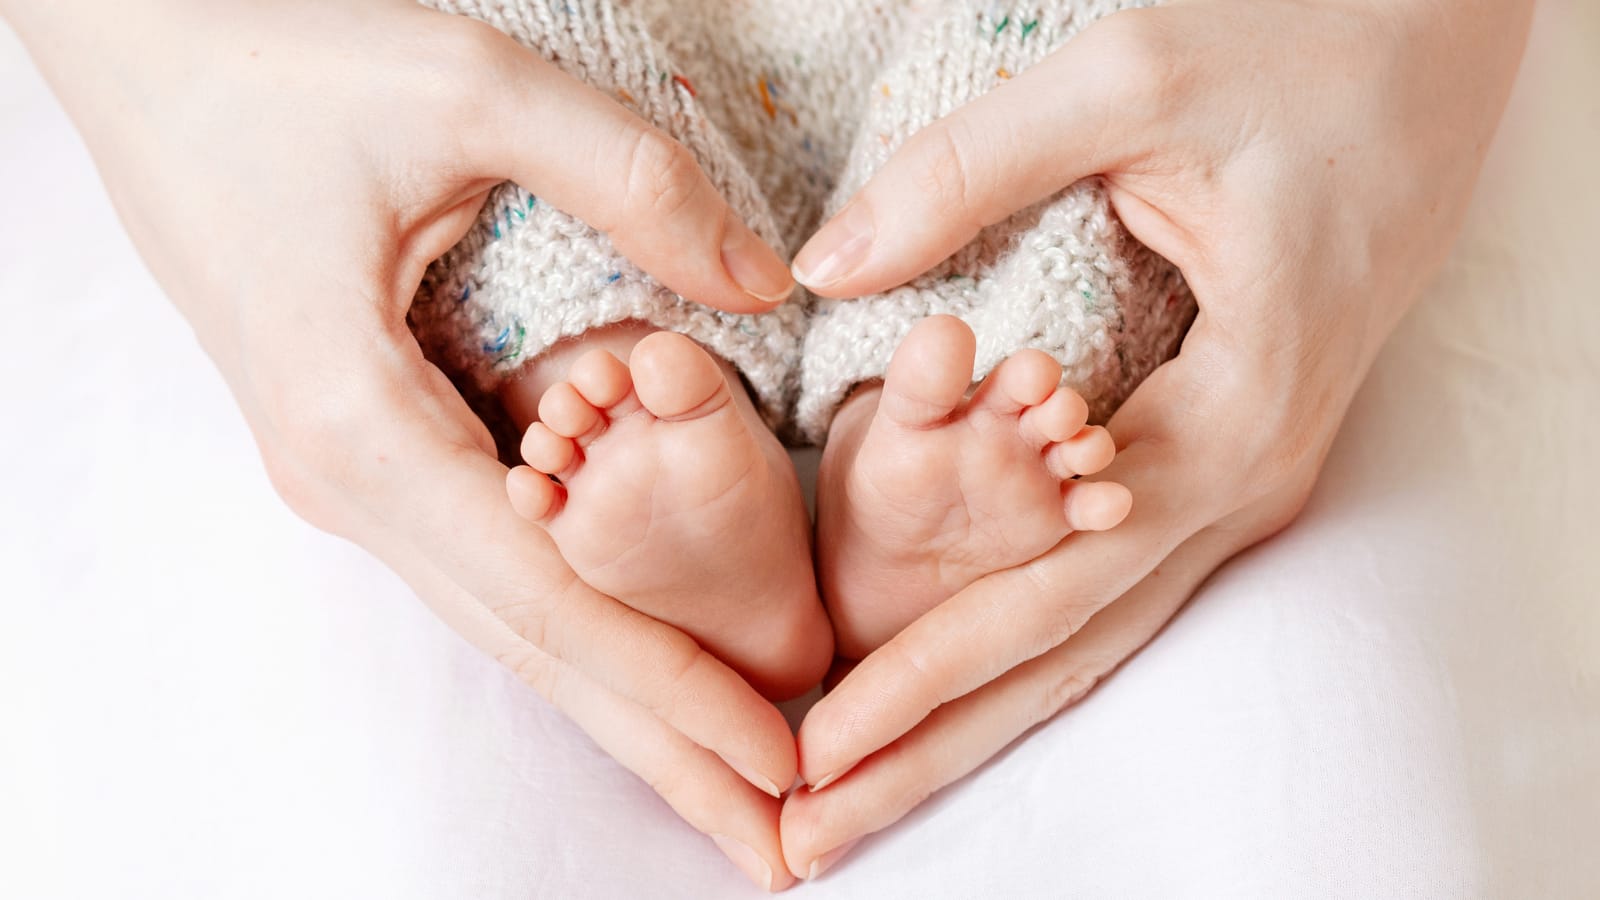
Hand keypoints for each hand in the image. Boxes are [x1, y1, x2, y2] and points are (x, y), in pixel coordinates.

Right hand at [3, 0, 798, 887]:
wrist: (140, 50)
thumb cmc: (275, 61)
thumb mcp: (464, 86)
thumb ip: (629, 183)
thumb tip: (766, 286)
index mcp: (357, 424)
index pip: (544, 598)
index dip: (668, 690)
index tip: (781, 766)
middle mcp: (351, 481)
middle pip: (532, 648)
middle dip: (662, 751)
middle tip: (785, 850)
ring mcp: (355, 473)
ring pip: (513, 616)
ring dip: (628, 702)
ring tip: (736, 783)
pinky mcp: (373, 444)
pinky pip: (493, 559)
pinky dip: (581, 625)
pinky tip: (644, 664)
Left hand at [780, 0, 1532, 877]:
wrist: (1445, 26)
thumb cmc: (1316, 39)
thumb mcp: (1133, 77)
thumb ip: (966, 176)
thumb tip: (825, 265)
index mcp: (1232, 418)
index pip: (1048, 593)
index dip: (922, 677)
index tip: (810, 750)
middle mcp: (1243, 478)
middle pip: (1067, 654)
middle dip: (935, 751)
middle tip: (807, 840)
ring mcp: (1241, 473)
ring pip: (1092, 632)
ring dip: (971, 718)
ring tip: (857, 797)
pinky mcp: (1222, 444)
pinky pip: (1113, 575)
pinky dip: (1022, 641)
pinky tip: (953, 684)